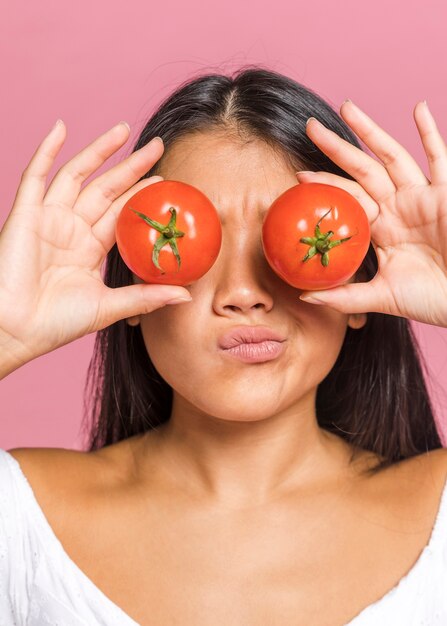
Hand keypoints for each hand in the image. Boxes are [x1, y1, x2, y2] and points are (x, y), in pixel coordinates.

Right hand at [0, 121, 190, 365]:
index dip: (141, 195)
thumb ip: (145, 297)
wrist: (16, 330)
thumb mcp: (109, 307)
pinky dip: (46, 150)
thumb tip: (185, 295)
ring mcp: (49, 218)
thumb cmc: (57, 323)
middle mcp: (72, 229)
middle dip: (131, 166)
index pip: (121, 213)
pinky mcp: (26, 214)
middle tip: (157, 145)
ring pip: (77, 175)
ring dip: (99, 151)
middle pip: (106, 188)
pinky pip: (36, 175)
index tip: (165, 182)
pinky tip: (61, 128)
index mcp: (90, 248)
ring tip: (123, 130)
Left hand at [296, 99, 446, 327]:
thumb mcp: (381, 297)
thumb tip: (305, 296)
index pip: (347, 199)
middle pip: (362, 169)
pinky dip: (430, 134)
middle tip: (310, 127)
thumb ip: (345, 297)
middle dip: (336, 148)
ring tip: (346, 109)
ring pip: (392, 157)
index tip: (299, 176)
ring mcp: (422, 197)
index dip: (325, 186)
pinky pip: (440, 159)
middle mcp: (398, 207)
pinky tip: (419, 108)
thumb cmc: (429, 299)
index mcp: (381, 228)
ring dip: (370, 132)